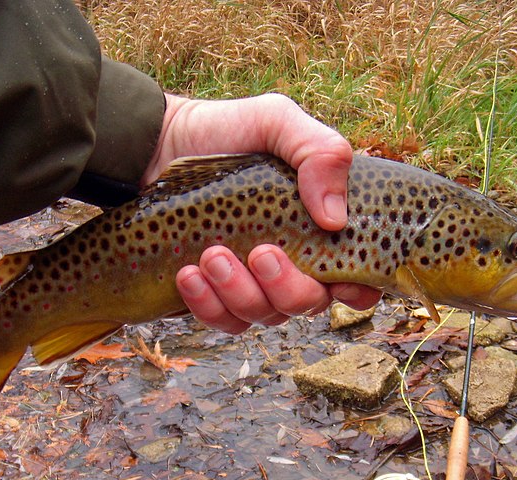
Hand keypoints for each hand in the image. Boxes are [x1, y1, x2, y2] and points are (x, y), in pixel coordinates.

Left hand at [143, 93, 381, 332]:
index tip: (339, 280)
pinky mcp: (214, 296)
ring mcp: (253, 284)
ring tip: (211, 254)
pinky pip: (221, 321)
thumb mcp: (276, 121)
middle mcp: (293, 264)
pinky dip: (206, 304)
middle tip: (258, 252)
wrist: (158, 145)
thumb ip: (319, 151)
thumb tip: (336, 219)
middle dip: (286, 287)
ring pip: (263, 315)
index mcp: (320, 229)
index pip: (357, 278)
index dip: (358, 289)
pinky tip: (188, 274)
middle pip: (308, 304)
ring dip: (239, 292)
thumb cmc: (227, 131)